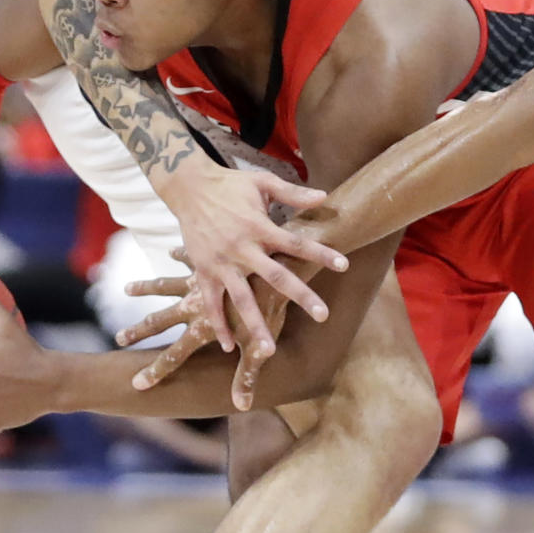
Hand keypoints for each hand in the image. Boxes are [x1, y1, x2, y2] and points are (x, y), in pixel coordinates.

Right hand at [118, 257, 296, 410]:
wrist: (275, 265)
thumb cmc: (271, 309)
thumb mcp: (259, 346)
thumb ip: (247, 374)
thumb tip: (241, 405)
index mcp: (204, 327)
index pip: (175, 355)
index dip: (156, 371)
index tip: (136, 384)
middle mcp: (194, 305)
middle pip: (161, 320)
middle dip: (140, 330)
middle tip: (119, 338)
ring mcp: (199, 281)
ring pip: (165, 285)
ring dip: (146, 288)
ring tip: (126, 289)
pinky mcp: (209, 261)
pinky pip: (188, 258)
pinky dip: (178, 255)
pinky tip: (171, 252)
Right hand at [160, 160, 347, 355]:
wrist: (189, 187)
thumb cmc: (230, 184)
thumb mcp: (262, 182)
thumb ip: (292, 193)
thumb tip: (324, 196)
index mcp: (259, 226)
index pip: (296, 242)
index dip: (320, 253)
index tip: (344, 264)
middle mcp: (242, 247)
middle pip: (275, 276)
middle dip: (301, 295)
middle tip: (324, 315)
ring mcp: (221, 263)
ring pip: (241, 298)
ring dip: (255, 324)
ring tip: (269, 350)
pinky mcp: (203, 271)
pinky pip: (210, 303)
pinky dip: (219, 325)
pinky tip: (230, 346)